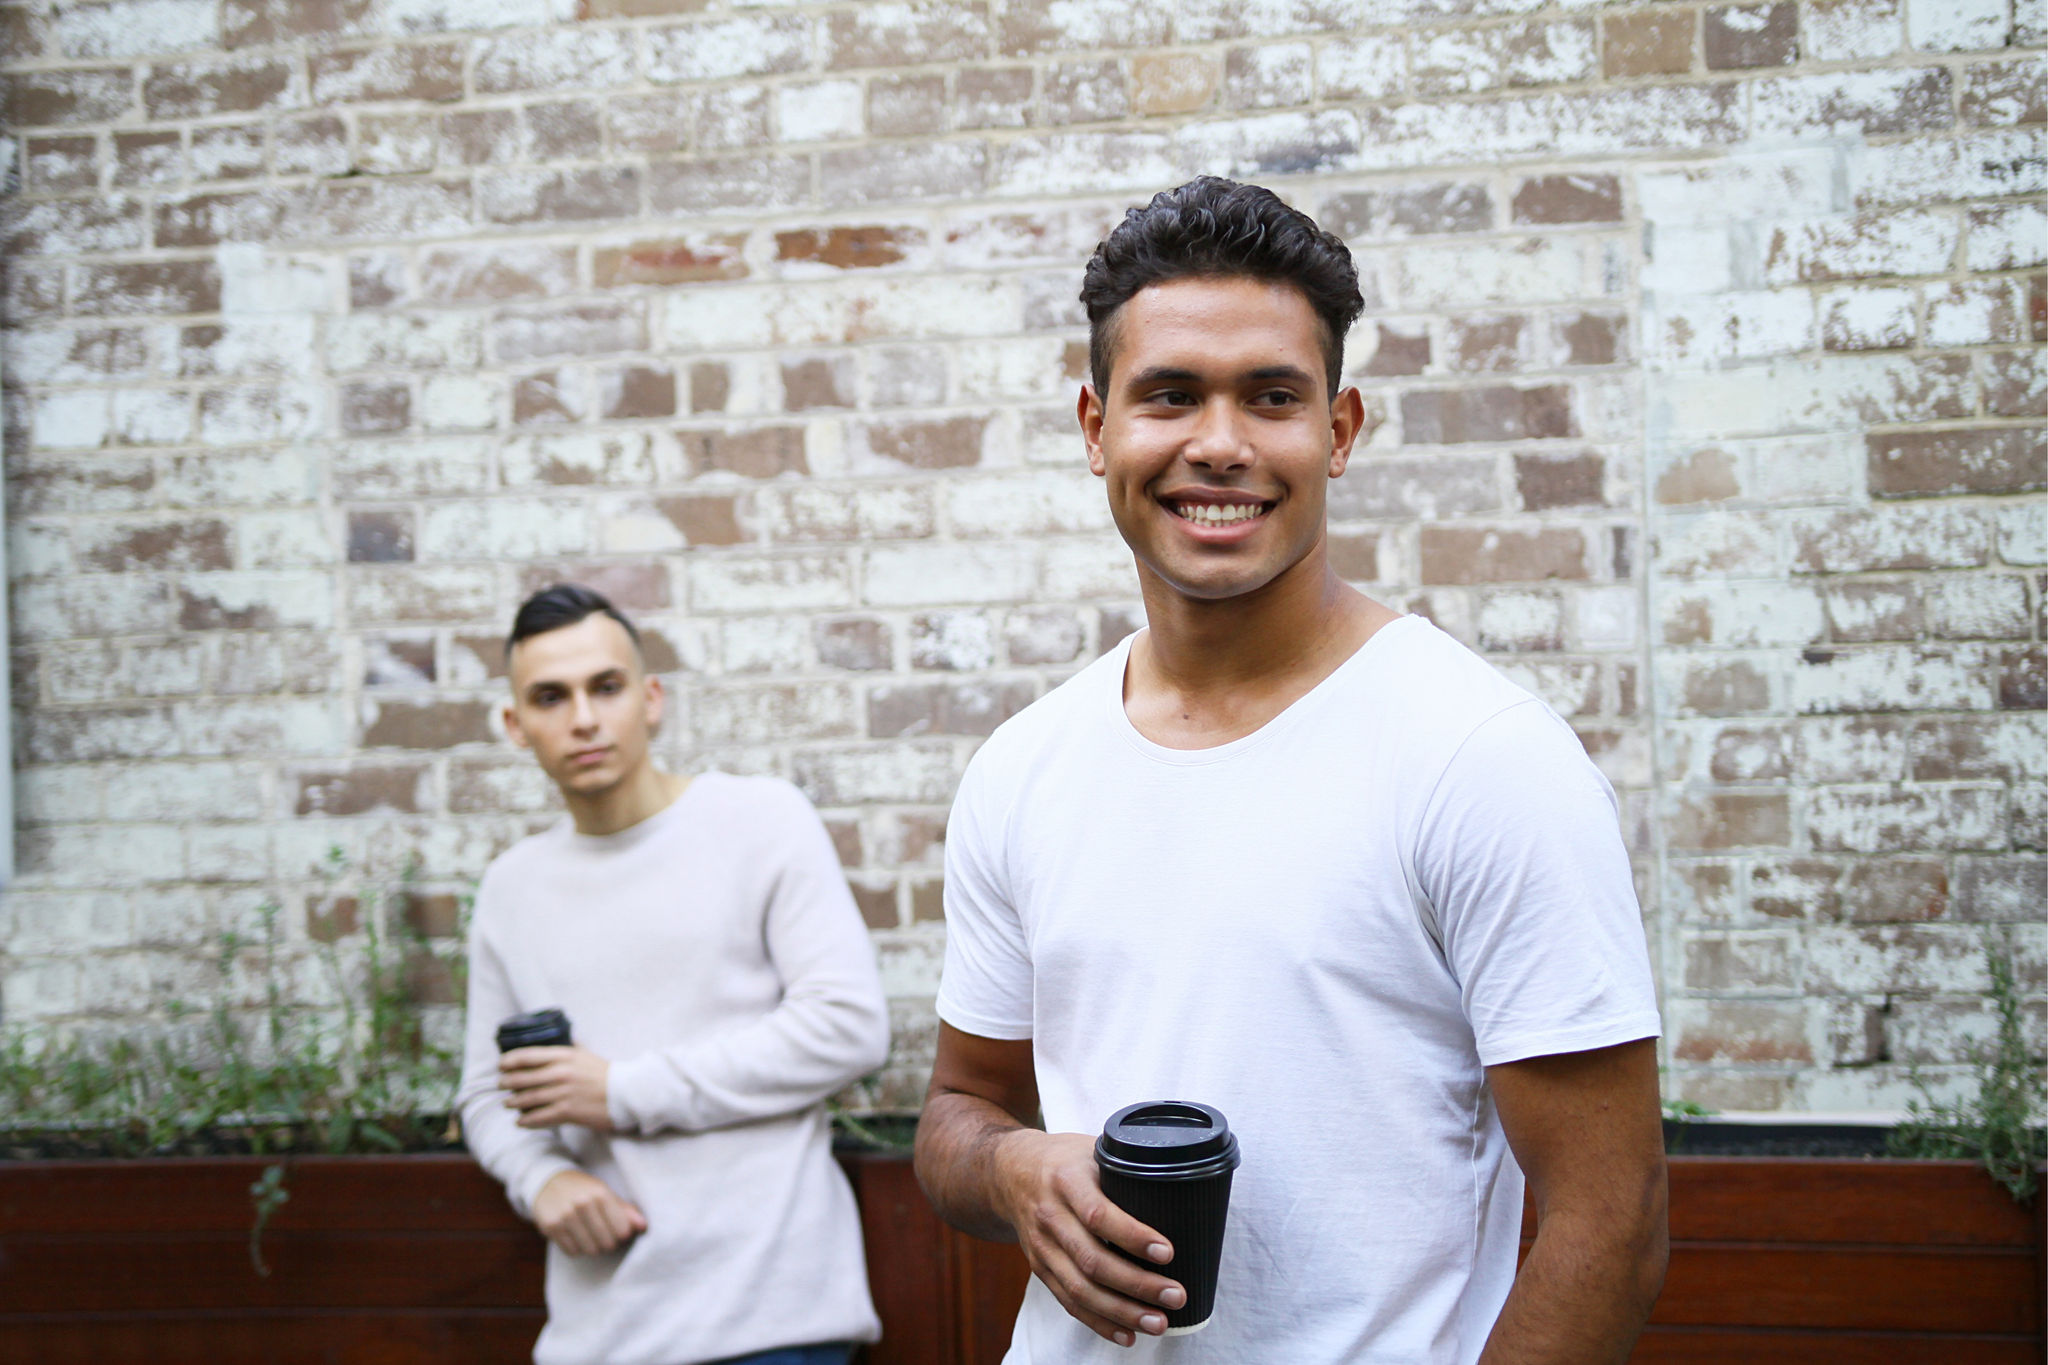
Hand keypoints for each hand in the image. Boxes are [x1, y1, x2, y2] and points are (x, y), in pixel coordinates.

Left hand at [500, 1044, 613, 1130]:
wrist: (626, 1093)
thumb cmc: (605, 1073)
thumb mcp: (586, 1054)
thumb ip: (569, 1046)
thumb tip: (558, 1036)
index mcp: (565, 1056)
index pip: (528, 1056)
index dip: (509, 1060)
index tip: (501, 1064)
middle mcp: (561, 1073)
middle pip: (523, 1078)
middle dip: (507, 1082)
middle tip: (501, 1084)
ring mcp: (563, 1093)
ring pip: (528, 1099)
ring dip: (513, 1102)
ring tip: (507, 1103)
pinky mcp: (567, 1112)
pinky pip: (539, 1117)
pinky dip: (526, 1120)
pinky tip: (520, 1121)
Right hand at [532, 1169, 646, 1255]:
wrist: (548, 1182)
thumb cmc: (583, 1189)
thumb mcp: (605, 1192)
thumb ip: (625, 1210)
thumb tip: (643, 1226)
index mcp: (600, 1194)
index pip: (622, 1230)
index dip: (623, 1234)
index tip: (619, 1230)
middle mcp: (582, 1204)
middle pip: (607, 1243)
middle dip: (609, 1242)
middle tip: (604, 1233)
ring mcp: (565, 1217)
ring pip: (590, 1250)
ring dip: (593, 1246)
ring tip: (591, 1235)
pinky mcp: (551, 1228)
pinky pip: (573, 1252)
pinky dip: (578, 1248)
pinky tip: (576, 1236)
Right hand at [992, 1130, 1185, 1347]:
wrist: (1009, 1173)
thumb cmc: (1064, 1160)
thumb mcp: (1091, 1149)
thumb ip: (1125, 1168)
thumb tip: (1177, 1187)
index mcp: (1066, 1180)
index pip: (1098, 1214)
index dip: (1133, 1237)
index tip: (1167, 1252)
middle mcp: (1050, 1216)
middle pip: (1092, 1260)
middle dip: (1137, 1284)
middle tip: (1176, 1296)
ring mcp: (1042, 1247)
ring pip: (1080, 1288)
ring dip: (1122, 1312)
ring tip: (1158, 1322)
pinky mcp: (1041, 1269)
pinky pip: (1069, 1302)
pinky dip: (1099, 1322)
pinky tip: (1127, 1335)